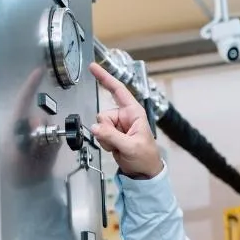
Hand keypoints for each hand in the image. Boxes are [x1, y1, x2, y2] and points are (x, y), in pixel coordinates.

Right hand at [88, 62, 162, 178]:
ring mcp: (118, 125)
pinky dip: (104, 143)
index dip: (105, 77)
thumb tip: (95, 127)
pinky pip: (99, 134)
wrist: (143, 173)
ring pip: (99, 125)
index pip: (118, 90)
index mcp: (134, 112)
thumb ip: (112, 137)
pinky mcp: (112, 134)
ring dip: (105, 138)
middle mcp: (125, 116)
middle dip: (106, 129)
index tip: (94, 67)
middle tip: (117, 142)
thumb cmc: (145, 157)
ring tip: (118, 146)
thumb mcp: (131, 147)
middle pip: (103, 114)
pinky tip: (115, 148)